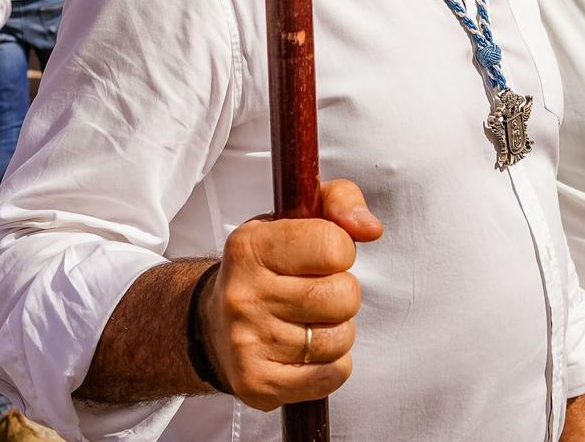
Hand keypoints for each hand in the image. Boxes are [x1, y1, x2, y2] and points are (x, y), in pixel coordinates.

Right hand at [201, 178, 383, 410]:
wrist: (214, 323)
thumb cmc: (267, 266)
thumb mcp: (295, 217)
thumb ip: (340, 201)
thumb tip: (370, 228)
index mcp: (250, 246)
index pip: (334, 245)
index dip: (342, 251)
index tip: (325, 257)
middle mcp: (243, 294)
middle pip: (342, 297)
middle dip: (343, 294)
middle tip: (319, 293)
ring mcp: (246, 342)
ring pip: (340, 340)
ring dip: (338, 331)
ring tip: (311, 321)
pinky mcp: (256, 383)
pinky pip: (330, 376)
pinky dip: (333, 366)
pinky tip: (310, 352)